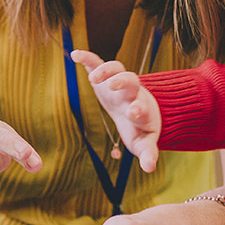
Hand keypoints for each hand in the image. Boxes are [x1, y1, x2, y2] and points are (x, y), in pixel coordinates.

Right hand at [71, 49, 160, 172]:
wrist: (139, 109)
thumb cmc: (139, 128)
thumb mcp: (143, 142)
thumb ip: (148, 154)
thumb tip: (149, 169)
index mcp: (140, 110)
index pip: (141, 106)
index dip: (138, 108)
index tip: (134, 112)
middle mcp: (131, 93)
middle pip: (131, 80)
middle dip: (123, 81)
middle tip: (113, 86)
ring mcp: (118, 82)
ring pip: (117, 68)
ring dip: (106, 70)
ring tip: (93, 78)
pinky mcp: (106, 76)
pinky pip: (98, 63)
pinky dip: (87, 58)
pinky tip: (75, 54)